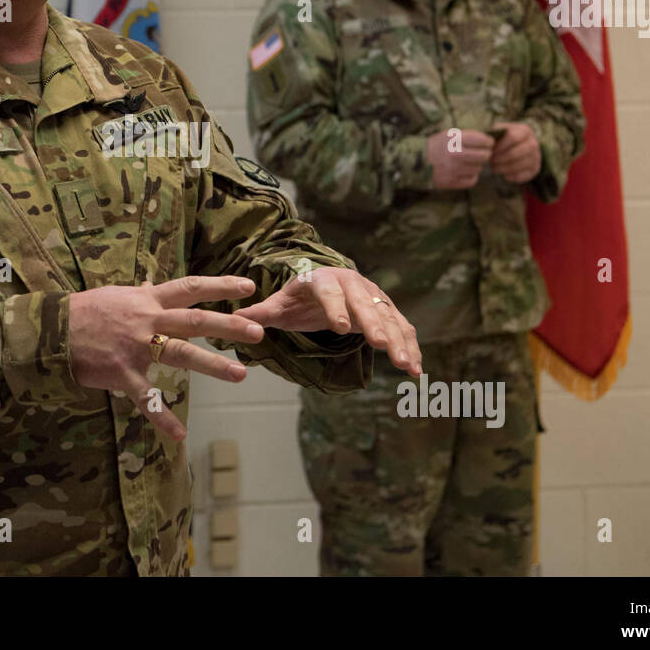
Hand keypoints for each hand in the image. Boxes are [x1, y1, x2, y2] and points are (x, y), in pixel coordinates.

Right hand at [68, 275, 263, 439]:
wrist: (51, 330)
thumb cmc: (85, 312)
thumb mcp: (118, 295)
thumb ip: (143, 295)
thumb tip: (157, 286)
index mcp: (148, 299)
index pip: (190, 288)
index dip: (220, 286)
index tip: (248, 287)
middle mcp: (147, 320)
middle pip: (195, 320)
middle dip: (229, 325)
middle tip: (258, 332)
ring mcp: (136, 347)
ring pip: (180, 354)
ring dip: (212, 365)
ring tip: (241, 374)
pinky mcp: (122, 373)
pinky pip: (146, 398)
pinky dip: (162, 417)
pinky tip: (179, 434)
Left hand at [231, 267, 421, 375]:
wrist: (325, 282)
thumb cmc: (300, 297)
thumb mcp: (280, 304)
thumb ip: (260, 314)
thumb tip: (233, 321)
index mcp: (323, 279)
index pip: (330, 292)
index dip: (336, 309)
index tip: (341, 327)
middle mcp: (353, 284)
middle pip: (365, 304)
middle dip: (375, 325)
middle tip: (383, 346)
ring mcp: (373, 296)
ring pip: (389, 318)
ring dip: (400, 341)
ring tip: (407, 367)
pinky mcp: (386, 311)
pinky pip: (402, 328)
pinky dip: (411, 347)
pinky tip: (416, 370)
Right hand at [426, 128, 494, 189]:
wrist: (415, 162)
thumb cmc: (436, 146)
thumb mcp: (449, 134)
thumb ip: (468, 136)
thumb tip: (488, 140)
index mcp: (454, 139)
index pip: (482, 140)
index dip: (489, 142)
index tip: (489, 143)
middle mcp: (455, 153)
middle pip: (484, 156)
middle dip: (485, 154)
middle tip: (482, 154)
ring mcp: (454, 169)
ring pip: (478, 168)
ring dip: (476, 166)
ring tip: (467, 163)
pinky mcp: (452, 182)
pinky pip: (472, 180)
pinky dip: (471, 176)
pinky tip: (464, 172)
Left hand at [490, 121, 541, 183]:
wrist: (521, 147)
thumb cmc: (506, 139)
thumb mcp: (501, 132)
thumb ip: (495, 134)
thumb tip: (486, 142)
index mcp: (525, 130)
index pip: (512, 137)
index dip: (500, 146)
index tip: (490, 151)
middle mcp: (533, 142)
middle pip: (516, 152)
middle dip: (501, 158)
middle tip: (491, 161)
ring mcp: (536, 156)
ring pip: (520, 164)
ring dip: (505, 168)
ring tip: (494, 168)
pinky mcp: (535, 169)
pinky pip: (525, 175)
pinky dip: (513, 177)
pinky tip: (504, 175)